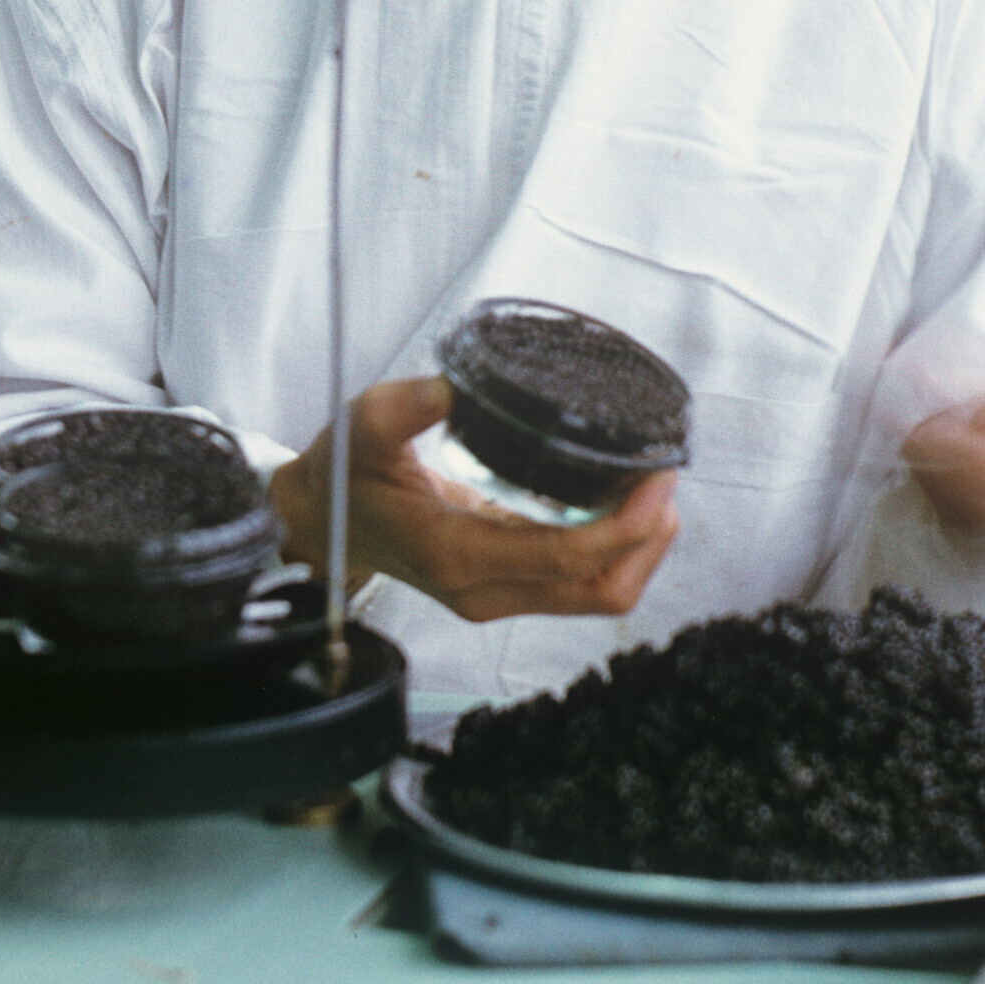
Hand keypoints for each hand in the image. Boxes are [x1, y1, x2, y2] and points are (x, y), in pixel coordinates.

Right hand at [270, 375, 677, 625]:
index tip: (657, 475)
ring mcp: (496, 597)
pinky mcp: (505, 590)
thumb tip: (460, 386)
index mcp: (457, 554)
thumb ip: (407, 406)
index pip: (568, 556)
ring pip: (600, 595)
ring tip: (651, 486)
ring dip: (640, 548)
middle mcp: (483, 590)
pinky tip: (619, 504)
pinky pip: (580, 586)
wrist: (321, 521)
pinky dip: (614, 550)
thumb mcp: (364, 427)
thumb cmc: (344, 474)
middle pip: (602, 589)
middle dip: (649, 537)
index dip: (629, 523)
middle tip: (663, 474)